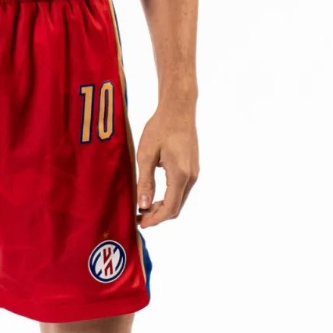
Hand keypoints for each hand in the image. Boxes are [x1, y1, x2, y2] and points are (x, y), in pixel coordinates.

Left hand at [134, 100, 198, 226]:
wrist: (178, 109)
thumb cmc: (160, 128)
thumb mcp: (146, 155)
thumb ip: (145, 182)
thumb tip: (144, 206)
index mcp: (180, 175)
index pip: (170, 208)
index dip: (155, 219)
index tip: (140, 223)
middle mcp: (191, 176)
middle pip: (176, 207)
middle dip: (158, 215)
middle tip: (138, 216)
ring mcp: (194, 172)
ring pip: (179, 199)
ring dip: (163, 206)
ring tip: (144, 206)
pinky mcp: (192, 167)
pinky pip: (181, 189)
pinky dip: (168, 197)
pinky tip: (154, 193)